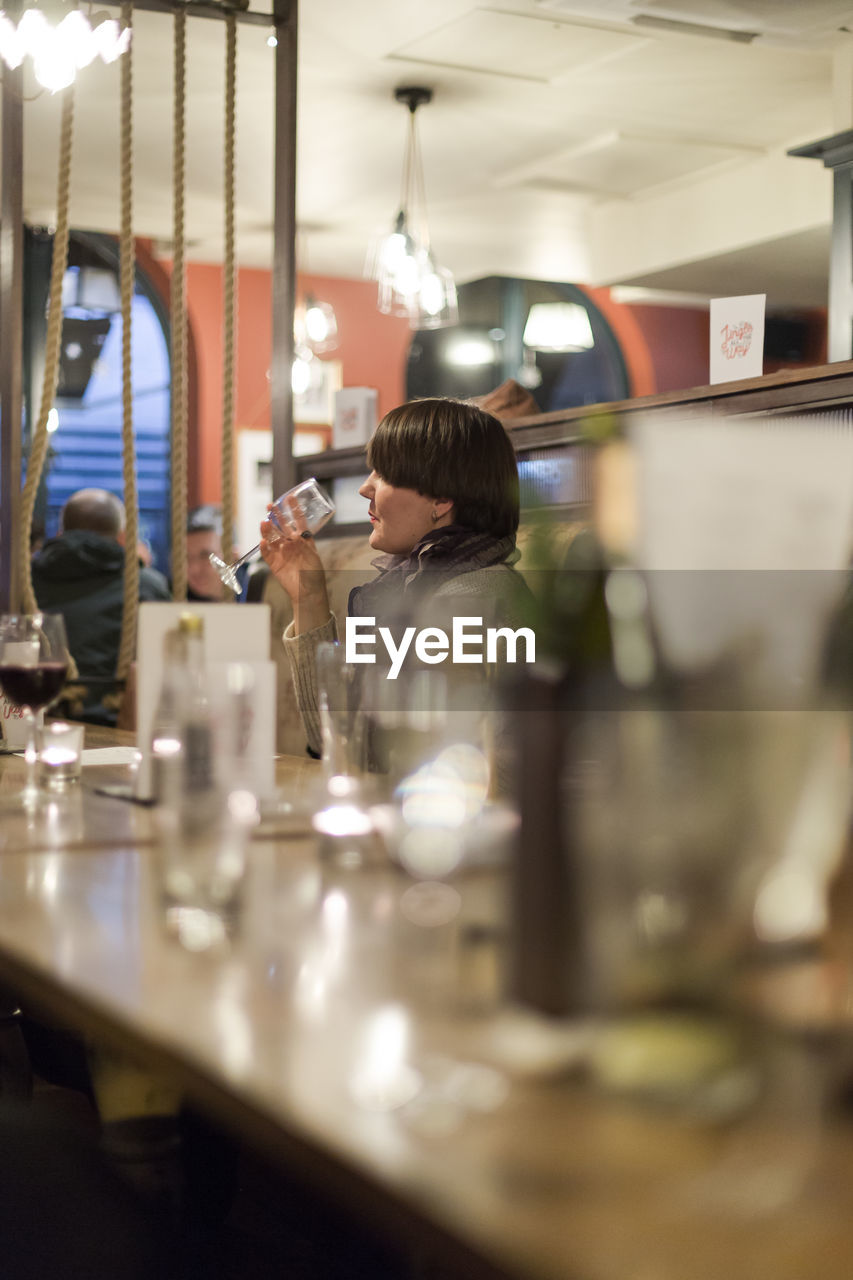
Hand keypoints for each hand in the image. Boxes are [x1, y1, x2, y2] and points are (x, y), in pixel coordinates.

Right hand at [260, 496, 330, 634]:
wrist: (308, 591)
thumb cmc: (314, 573)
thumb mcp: (312, 555)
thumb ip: (303, 545)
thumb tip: (294, 535)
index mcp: (302, 540)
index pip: (297, 521)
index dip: (294, 509)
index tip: (289, 498)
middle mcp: (290, 544)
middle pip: (281, 526)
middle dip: (276, 516)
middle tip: (270, 506)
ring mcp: (281, 552)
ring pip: (272, 538)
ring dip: (267, 530)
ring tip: (265, 523)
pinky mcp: (274, 563)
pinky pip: (266, 553)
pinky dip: (264, 547)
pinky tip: (264, 541)